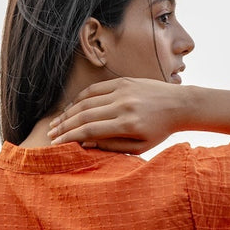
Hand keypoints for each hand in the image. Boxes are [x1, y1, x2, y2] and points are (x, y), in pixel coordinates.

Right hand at [49, 78, 189, 153]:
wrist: (179, 105)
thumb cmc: (160, 131)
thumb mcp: (139, 147)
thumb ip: (112, 147)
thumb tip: (86, 144)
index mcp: (127, 124)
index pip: (90, 131)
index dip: (70, 138)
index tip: (56, 144)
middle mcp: (122, 105)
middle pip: (84, 115)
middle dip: (64, 126)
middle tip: (50, 134)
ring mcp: (122, 90)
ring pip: (86, 100)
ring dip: (68, 112)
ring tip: (56, 123)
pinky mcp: (122, 81)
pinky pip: (95, 89)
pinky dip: (80, 98)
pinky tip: (71, 107)